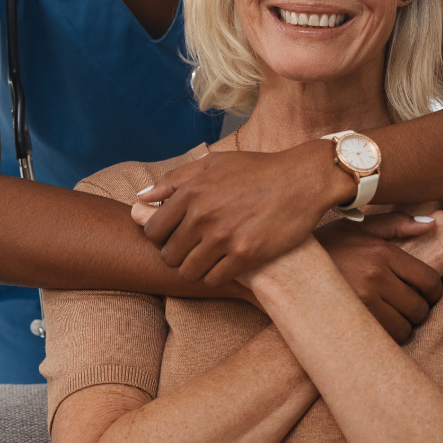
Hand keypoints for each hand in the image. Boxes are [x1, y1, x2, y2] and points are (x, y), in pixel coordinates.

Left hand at [133, 141, 353, 285]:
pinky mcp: (246, 255)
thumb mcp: (213, 163)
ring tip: (206, 262)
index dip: (160, 238)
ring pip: (188, 271)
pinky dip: (215, 277)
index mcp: (191, 191)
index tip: (173, 237)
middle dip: (176, 256)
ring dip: (194, 270)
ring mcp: (224, 236)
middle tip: (191, 252)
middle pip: (168, 255)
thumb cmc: (256, 170)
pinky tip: (225, 266)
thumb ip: (174, 180)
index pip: (153, 230)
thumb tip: (140, 198)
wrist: (302, 180)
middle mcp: (203, 215)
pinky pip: (214, 279)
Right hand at [314, 213, 442, 343]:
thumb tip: (430, 224)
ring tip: (386, 316)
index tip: (422, 294)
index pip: (428, 280)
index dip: (431, 292)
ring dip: (401, 326)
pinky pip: (386, 339)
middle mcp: (374, 275)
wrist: (282, 267)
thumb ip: (394, 224)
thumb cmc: (322, 247)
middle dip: (415, 309)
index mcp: (380, 251)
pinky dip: (386, 337)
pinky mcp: (351, 321)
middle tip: (401, 306)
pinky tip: (373, 326)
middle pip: (419, 307)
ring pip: (405, 327)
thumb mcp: (355, 227)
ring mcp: (362, 300)